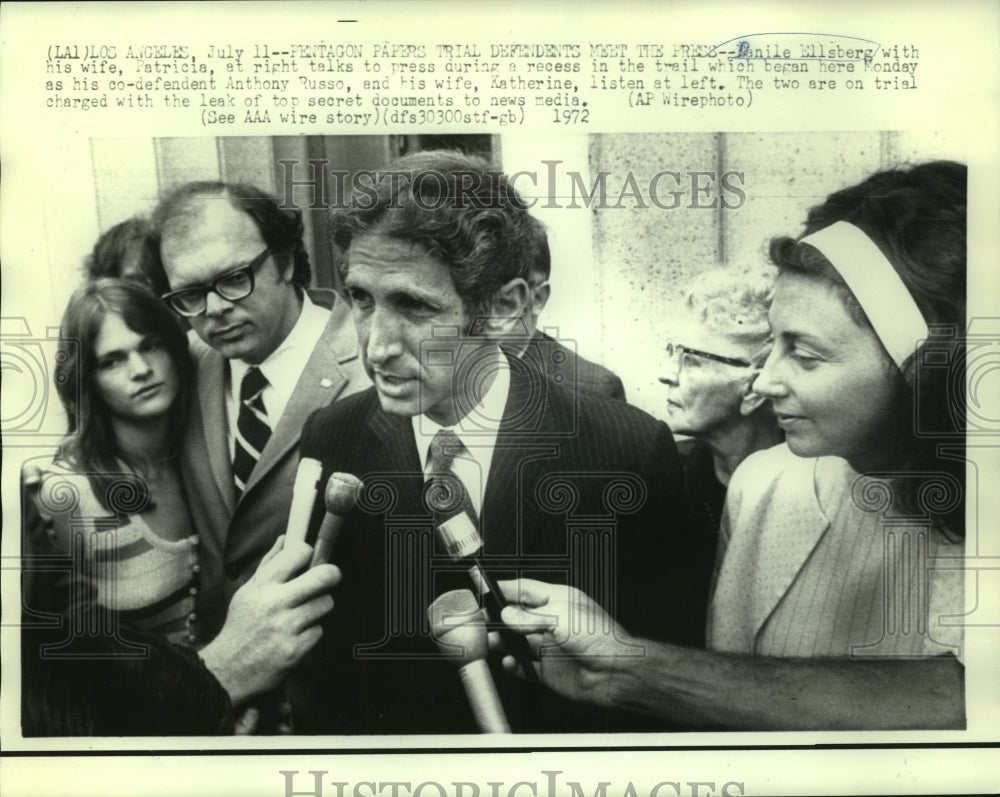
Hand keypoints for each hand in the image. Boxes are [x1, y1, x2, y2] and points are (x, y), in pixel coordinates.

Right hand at [199, 535, 339, 705]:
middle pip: (323, 577)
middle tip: (330, 577)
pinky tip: (297, 635)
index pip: (298, 553)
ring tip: (305, 613)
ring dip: (319, 607)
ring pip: (325, 603)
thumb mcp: (248, 591)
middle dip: (332, 574)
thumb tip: (286, 538)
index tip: (309, 559)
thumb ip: (269, 565)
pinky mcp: (295, 649)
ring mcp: (286, 627)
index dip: (308, 553)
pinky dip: (311, 633)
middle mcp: (275, 603)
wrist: (228, 669)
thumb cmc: (241, 626)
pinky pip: (319, 631)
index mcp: (263, 585)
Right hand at [497, 579, 640, 707]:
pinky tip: (510, 663)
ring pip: (517, 642)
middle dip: (498, 618)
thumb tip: (507, 614)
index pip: (526, 590)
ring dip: (502, 643)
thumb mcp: (560, 617)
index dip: (505, 590)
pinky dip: (513, 666)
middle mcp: (553, 622)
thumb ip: (529, 616)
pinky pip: (524, 667)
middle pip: (517, 617)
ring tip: (491, 643)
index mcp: (559, 600)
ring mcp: (549, 646)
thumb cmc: (600, 637)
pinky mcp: (548, 670)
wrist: (616, 672)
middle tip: (481, 621)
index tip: (485, 591)